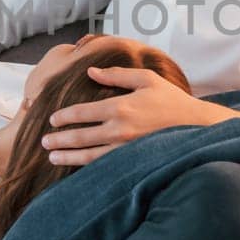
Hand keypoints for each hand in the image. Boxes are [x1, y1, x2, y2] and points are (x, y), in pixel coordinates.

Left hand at [41, 67, 239, 166]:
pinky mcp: (133, 160)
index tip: (52, 120)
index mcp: (121, 106)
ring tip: (52, 158)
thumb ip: (117, 74)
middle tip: (43, 142)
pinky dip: (88, 168)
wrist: (196, 126)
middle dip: (60, 140)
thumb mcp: (146, 79)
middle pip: (81, 136)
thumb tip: (91, 71)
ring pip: (89, 156)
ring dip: (68, 157)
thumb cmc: (170, 99)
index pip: (83, 113)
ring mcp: (126, 148)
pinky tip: (77, 168)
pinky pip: (105, 166)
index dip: (64, 117)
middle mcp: (120, 129)